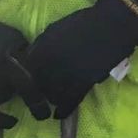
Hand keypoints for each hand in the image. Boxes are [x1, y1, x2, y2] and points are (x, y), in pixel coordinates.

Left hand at [21, 0, 137, 118]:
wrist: (113, 23)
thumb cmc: (84, 23)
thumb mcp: (54, 30)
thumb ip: (40, 46)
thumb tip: (29, 60)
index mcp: (40, 51)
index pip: (23, 75)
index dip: (24, 82)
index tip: (26, 85)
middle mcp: (50, 66)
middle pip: (37, 88)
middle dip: (38, 92)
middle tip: (40, 94)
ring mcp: (68, 75)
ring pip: (52, 96)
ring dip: (52, 99)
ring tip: (54, 99)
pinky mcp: (85, 83)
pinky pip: (70, 102)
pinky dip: (64, 110)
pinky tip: (59, 114)